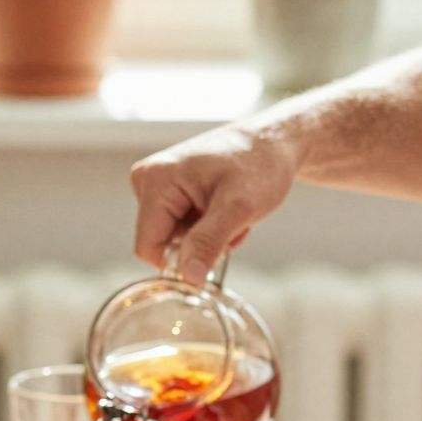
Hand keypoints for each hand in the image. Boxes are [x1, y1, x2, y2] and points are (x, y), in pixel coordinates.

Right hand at [130, 121, 298, 280]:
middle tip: (230, 224)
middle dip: (198, 246)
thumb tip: (188, 278)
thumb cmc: (260, 163)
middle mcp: (148, 179)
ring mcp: (158, 184)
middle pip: (161, 244)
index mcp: (156, 180)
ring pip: (174, 240)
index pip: (147, 248)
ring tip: (230, 214)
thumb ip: (208, 242)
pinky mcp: (169, 190)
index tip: (214, 252)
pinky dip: (206, 229)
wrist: (273, 142)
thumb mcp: (238, 207)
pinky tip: (224, 210)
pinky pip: (180, 229)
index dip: (179, 262)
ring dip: (206, 239)